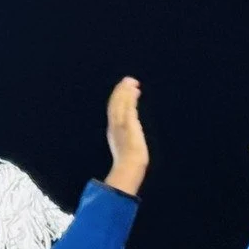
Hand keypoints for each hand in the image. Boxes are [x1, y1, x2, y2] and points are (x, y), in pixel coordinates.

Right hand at [103, 77, 148, 195]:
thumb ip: (126, 144)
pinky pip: (128, 105)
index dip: (117, 99)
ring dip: (125, 90)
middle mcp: (114, 125)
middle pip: (114, 103)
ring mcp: (120, 124)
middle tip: (127, 80)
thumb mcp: (125, 151)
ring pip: (120, 102)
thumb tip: (131, 146)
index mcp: (112, 131)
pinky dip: (130, 96)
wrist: (129, 167)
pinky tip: (135, 90)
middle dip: (120, 91)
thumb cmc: (129, 164)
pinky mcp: (128, 123)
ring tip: (131, 81)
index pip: (113, 111)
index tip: (124, 91)